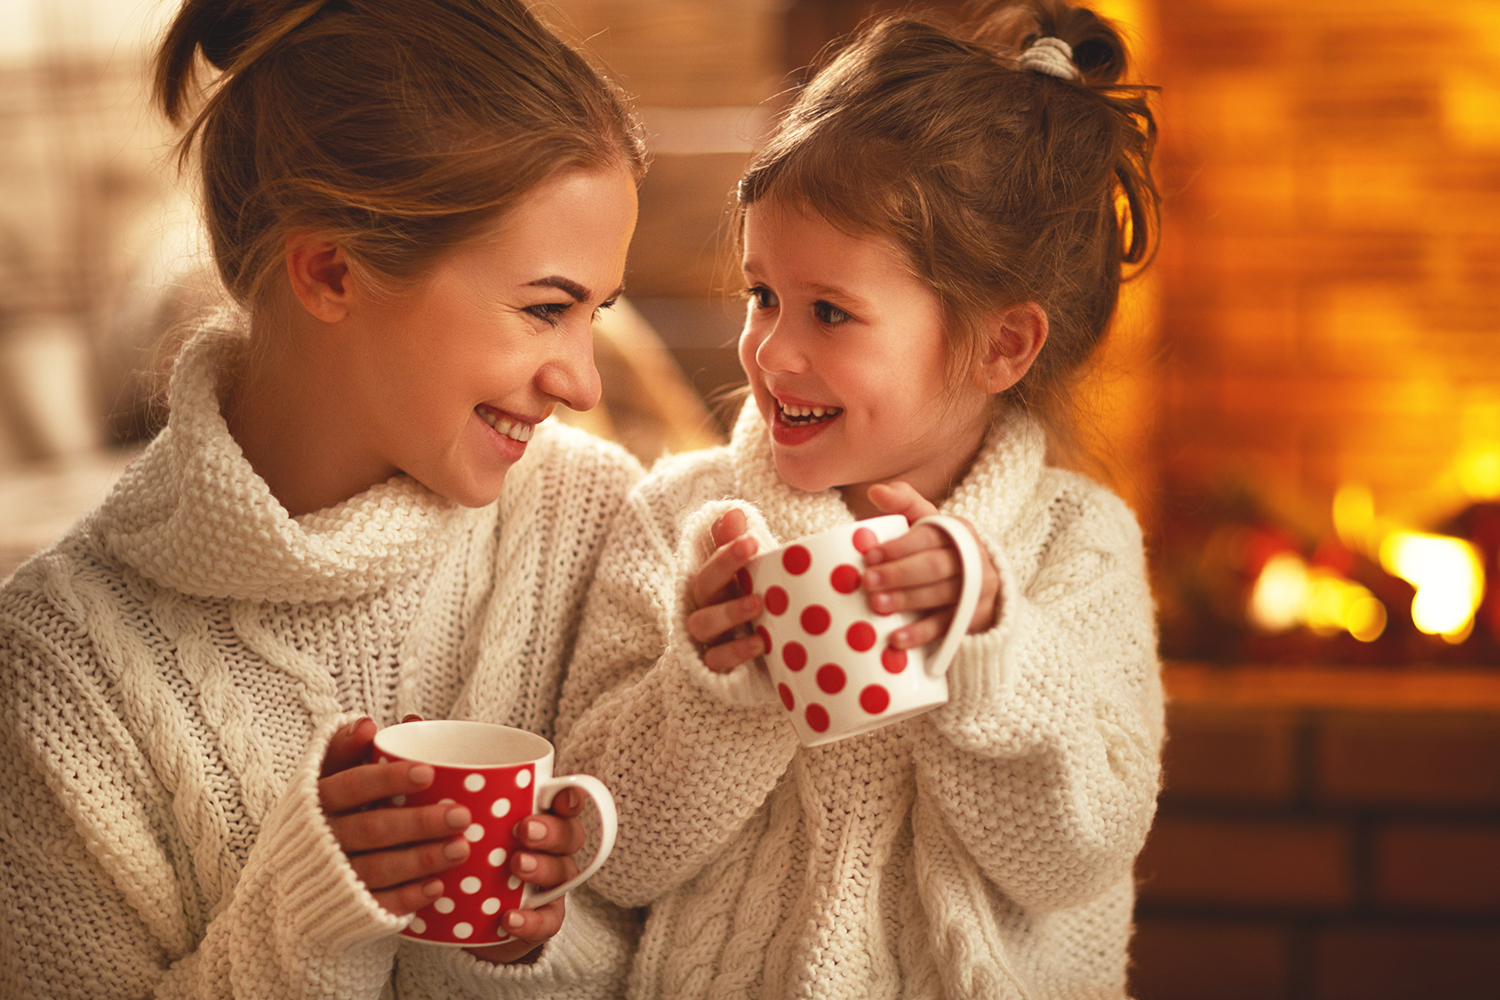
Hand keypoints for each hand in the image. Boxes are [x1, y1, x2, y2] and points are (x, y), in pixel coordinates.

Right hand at [318, 715, 471, 916]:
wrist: (287, 882)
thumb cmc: (324, 814)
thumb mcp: (330, 778)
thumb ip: (355, 749)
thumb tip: (388, 721)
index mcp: (317, 801)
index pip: (350, 786)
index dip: (387, 779)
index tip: (428, 772)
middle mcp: (320, 840)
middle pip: (371, 829)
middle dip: (419, 823)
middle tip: (462, 815)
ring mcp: (331, 878)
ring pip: (378, 869)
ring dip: (422, 860)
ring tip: (462, 849)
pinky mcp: (344, 911)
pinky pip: (377, 906)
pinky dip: (408, 898)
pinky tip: (438, 888)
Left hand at [463, 787, 587, 963]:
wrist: (461, 921)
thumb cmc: (463, 860)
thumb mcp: (456, 831)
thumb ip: (456, 807)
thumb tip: (426, 772)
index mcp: (539, 819)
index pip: (566, 803)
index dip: (570, 797)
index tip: (557, 799)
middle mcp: (551, 850)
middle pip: (569, 835)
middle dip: (552, 830)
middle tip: (525, 829)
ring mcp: (550, 886)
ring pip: (563, 873)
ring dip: (543, 867)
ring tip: (517, 865)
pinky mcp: (542, 919)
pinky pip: (549, 920)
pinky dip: (533, 920)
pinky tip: (510, 917)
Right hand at [685, 507, 765, 672]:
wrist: (755, 661)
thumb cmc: (751, 608)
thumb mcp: (750, 577)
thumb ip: (738, 546)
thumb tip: (734, 511)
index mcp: (714, 582)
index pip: (712, 556)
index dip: (724, 544)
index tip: (750, 534)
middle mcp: (705, 605)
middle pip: (703, 584)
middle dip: (725, 564)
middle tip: (752, 546)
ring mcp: (708, 637)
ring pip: (703, 623)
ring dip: (728, 611)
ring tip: (758, 603)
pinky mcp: (717, 665)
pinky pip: (717, 659)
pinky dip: (736, 651)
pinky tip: (760, 642)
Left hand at [860, 481, 1000, 647]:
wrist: (978, 586)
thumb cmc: (939, 551)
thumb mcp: (927, 524)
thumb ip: (904, 503)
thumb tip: (876, 490)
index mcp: (958, 531)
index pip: (929, 536)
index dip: (899, 546)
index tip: (869, 555)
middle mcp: (974, 557)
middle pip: (935, 566)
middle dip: (898, 574)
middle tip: (867, 582)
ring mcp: (978, 589)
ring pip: (941, 595)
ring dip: (907, 601)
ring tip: (876, 606)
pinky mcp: (976, 617)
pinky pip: (947, 626)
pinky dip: (920, 633)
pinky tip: (896, 638)